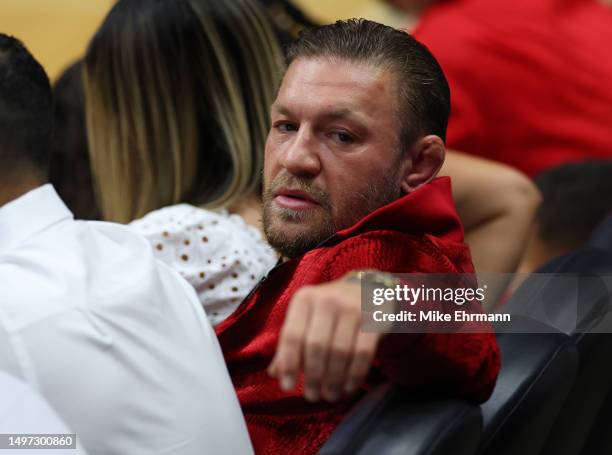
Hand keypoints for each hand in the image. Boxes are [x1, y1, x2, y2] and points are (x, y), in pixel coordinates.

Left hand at [268, 273, 381, 401]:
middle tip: (313, 396)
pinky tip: (348, 387)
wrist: (368, 289)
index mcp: (304, 299)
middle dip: (313, 376)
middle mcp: (327, 301)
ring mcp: (352, 309)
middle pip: (316, 346)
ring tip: (330, 395)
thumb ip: (290, 343)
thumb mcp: (306, 317)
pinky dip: (354, 375)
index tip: (287, 387)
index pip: (292, 335)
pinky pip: (363, 353)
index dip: (288, 364)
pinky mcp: (374, 320)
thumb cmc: (329, 309)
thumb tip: (275, 373)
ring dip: (334, 380)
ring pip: (340, 352)